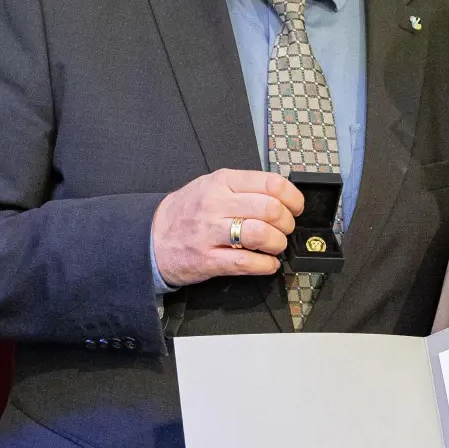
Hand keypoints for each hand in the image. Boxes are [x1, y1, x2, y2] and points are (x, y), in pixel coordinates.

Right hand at [152, 169, 304, 286]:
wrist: (152, 237)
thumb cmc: (188, 212)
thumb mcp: (212, 186)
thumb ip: (245, 188)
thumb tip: (283, 197)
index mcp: (222, 182)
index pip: (271, 183)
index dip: (292, 198)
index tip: (296, 208)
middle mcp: (215, 204)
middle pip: (270, 210)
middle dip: (287, 223)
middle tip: (284, 230)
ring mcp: (209, 232)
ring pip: (261, 235)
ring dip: (277, 244)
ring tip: (274, 246)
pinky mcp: (207, 259)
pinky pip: (247, 263)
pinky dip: (266, 265)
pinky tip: (267, 264)